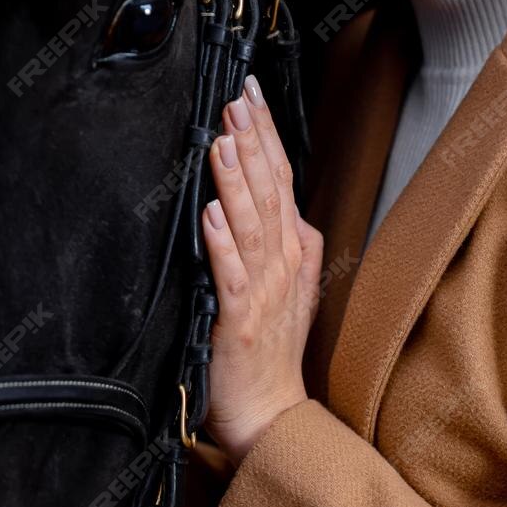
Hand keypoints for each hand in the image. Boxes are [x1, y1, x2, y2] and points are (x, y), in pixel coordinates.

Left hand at [199, 72, 323, 465]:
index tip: (250, 94)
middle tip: (237, 98)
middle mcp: (285, 263)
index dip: (267, 134)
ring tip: (224, 139)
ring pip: (252, 222)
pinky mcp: (240, 318)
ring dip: (237, 179)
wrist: (270, 412)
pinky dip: (222, 241)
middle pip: (271, 190)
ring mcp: (266, 290)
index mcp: (295, 250)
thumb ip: (280, 239)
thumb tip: (268, 196)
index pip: (282, 178)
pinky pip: (231, 273)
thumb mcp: (287, 284)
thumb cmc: (270, 350)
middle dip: (253, 140)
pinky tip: (211, 212)